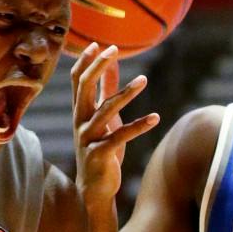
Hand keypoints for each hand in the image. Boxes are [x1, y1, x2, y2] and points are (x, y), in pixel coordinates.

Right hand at [71, 42, 158, 206]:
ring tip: (144, 80)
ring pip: (105, 109)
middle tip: (113, 50)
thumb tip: (110, 62)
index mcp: (80, 111)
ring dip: (125, 93)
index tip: (97, 44)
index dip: (85, 61)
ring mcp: (88, 137)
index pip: (77, 80)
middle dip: (97, 66)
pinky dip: (139, 126)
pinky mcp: (101, 153)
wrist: (94, 187)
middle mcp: (80, 121)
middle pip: (84, 87)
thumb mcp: (104, 116)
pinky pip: (121, 136)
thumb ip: (105, 89)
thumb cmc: (101, 146)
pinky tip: (155, 118)